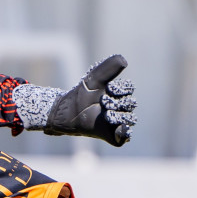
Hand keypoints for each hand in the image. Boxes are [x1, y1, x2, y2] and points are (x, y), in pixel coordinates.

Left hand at [13, 55, 136, 145]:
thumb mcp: (94, 79)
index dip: (121, 88)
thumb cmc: (81, 94)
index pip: (129, 89)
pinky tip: (120, 127)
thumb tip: (124, 60)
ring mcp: (116, 122)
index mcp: (118, 94)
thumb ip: (107, 69)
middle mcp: (120, 108)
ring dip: (120, 116)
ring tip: (107, 114)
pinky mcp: (110, 135)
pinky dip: (124, 133)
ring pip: (129, 119)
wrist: (66, 112)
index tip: (109, 88)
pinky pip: (123, 137)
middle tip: (103, 101)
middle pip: (130, 104)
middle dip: (118, 102)